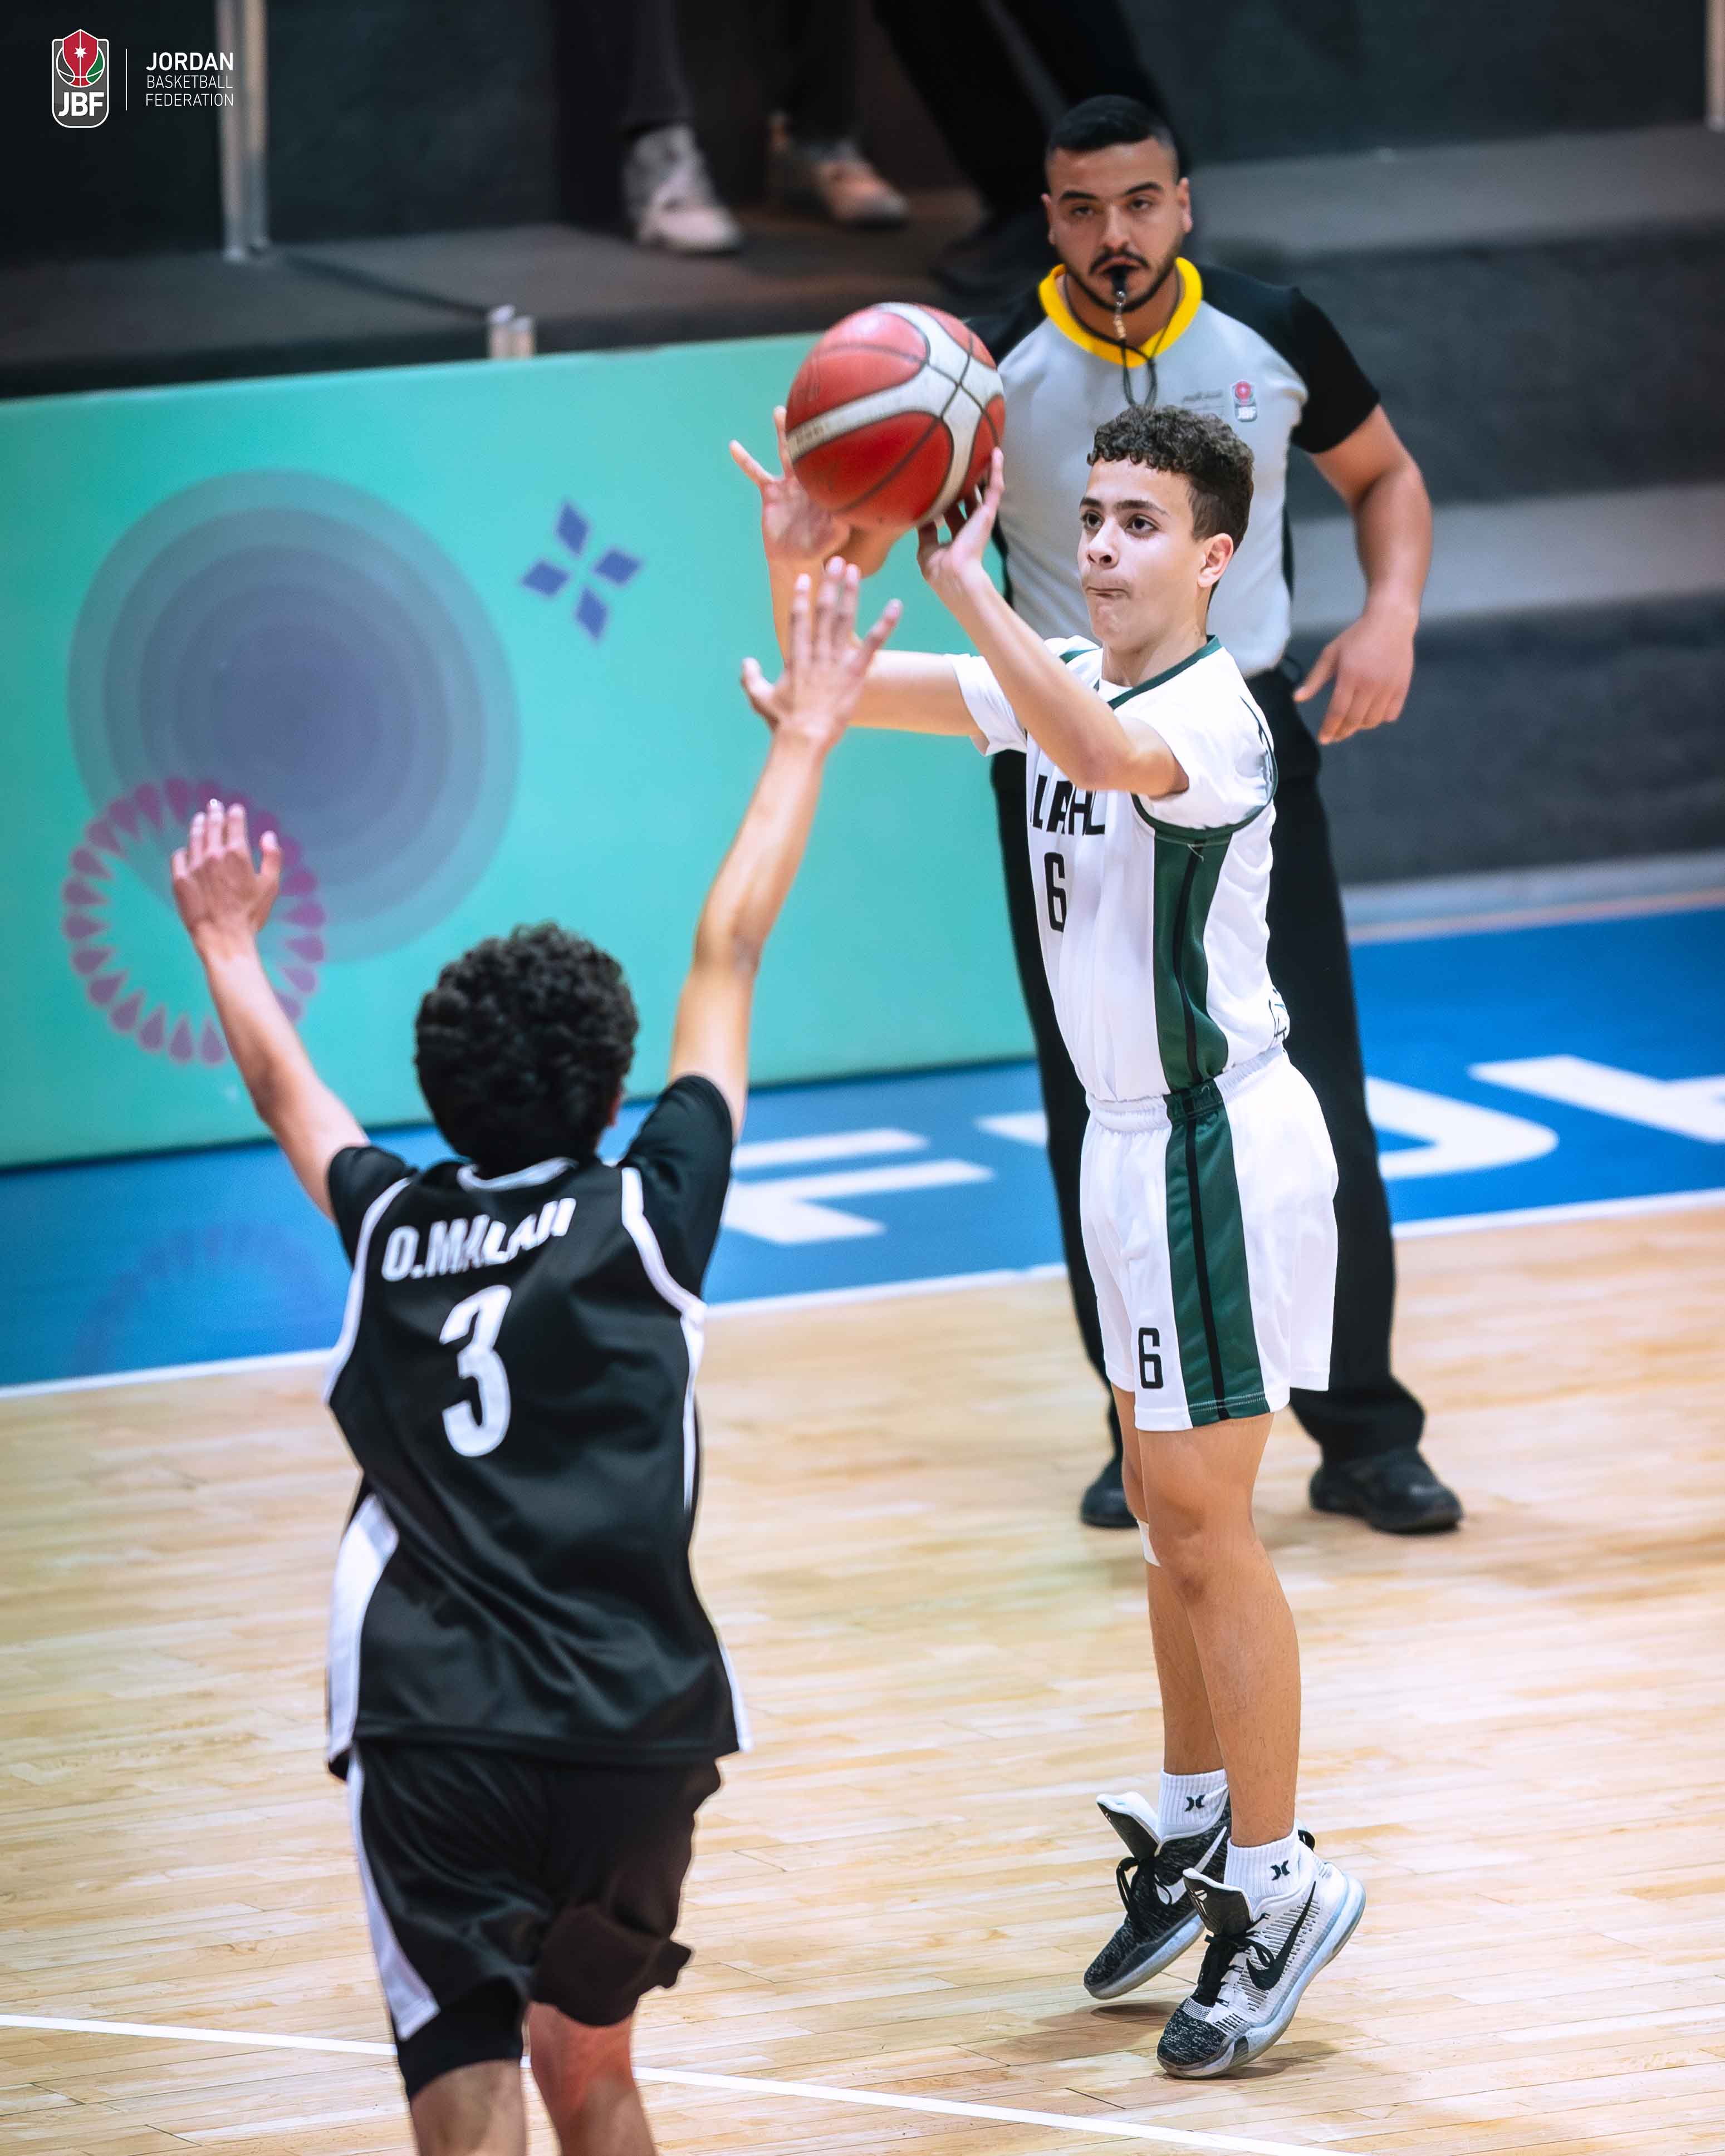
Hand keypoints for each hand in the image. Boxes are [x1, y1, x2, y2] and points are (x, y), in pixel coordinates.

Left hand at [171, 798, 281, 956]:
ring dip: (198, 825)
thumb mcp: (270, 886)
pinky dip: (184, 850)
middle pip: (212, 826)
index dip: (235, 813)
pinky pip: (179, 856)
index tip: (235, 808)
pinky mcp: (179, 878)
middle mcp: (213, 854)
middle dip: (215, 813)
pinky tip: (186, 849)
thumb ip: (272, 858)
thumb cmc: (250, 914)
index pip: (235, 823)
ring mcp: (194, 865)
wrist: (223, 936)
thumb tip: (268, 836)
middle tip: (214, 805)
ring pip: (194, 837)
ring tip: (200, 818)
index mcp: (237, 853)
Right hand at [730, 406, 855, 565]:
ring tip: (779, 411)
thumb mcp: (831, 540)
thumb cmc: (818, 551)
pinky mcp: (771, 492)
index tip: (836, 423)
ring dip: (782, 433)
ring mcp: (789, 485)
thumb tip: (846, 517)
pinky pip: (756, 472)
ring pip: (786, 453)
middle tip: (811, 404)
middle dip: (810, 429)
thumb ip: (839, 528)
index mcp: (824, 489)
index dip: (833, 445)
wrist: (794, 559)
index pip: (829, 463)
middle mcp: (808, 482)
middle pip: (810, 450)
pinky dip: (745, 460)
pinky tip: (733, 446)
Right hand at [740, 557, 899, 749]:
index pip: (798, 619)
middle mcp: (816, 652)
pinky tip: (895, 605)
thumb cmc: (782, 722)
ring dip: (850, 593)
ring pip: (844, 620)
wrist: (803, 738)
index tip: (805, 577)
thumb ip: (750, 677)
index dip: (802, 597)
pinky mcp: (855, 673)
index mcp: (795, 657)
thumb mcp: (760, 698)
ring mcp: (835, 661)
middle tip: (836, 562)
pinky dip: (885, 624)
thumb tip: (746, 661)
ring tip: (854, 571)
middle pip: (824, 611)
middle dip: (830, 584)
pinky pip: (873, 644)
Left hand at [916, 449, 1003, 607]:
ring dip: (985, 471)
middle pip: (969, 498)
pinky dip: (996, 471)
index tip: (940, 483)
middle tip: (962, 461)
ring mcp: (980, 519)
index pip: (952, 512)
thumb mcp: (926, 549)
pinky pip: (994, 488)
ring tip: (984, 449)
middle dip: (966, 482)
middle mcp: (969, 525)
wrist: (952, 575)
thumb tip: (920, 517)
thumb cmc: (938, 567)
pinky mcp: (987, 513)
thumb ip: (925, 532)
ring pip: (984, 489)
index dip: (947, 499)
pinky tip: (996, 453)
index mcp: (955, 536)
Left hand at [1293, 601, 1416, 742]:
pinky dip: (1380, 719)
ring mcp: (1388, 687)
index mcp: (1350, 676)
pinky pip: (1391, 715)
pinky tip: (1371, 714)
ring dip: (1359, 727)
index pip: (1337, 711)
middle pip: (1354, 720)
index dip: (1329, 728)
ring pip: (1373, 720)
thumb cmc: (1356, 637)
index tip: (1323, 739)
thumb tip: (1297, 698)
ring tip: (1351, 723)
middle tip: (1335, 736)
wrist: (1390, 623)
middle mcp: (1370, 685)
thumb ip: (1315, 678)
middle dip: (1342, 732)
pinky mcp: (1402, 688)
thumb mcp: (1331, 654)